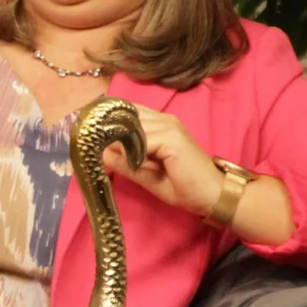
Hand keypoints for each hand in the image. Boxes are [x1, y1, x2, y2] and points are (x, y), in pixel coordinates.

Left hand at [101, 102, 225, 218]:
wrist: (211, 195)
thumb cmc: (182, 185)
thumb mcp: (145, 173)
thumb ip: (125, 161)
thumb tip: (101, 153)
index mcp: (159, 123)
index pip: (127, 111)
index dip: (110, 122)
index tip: (95, 136)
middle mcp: (164, 119)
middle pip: (125, 118)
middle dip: (111, 135)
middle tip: (100, 151)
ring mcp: (169, 126)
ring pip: (131, 130)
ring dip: (123, 147)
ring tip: (127, 163)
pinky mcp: (172, 138)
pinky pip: (142, 142)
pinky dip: (135, 155)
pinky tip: (138, 166)